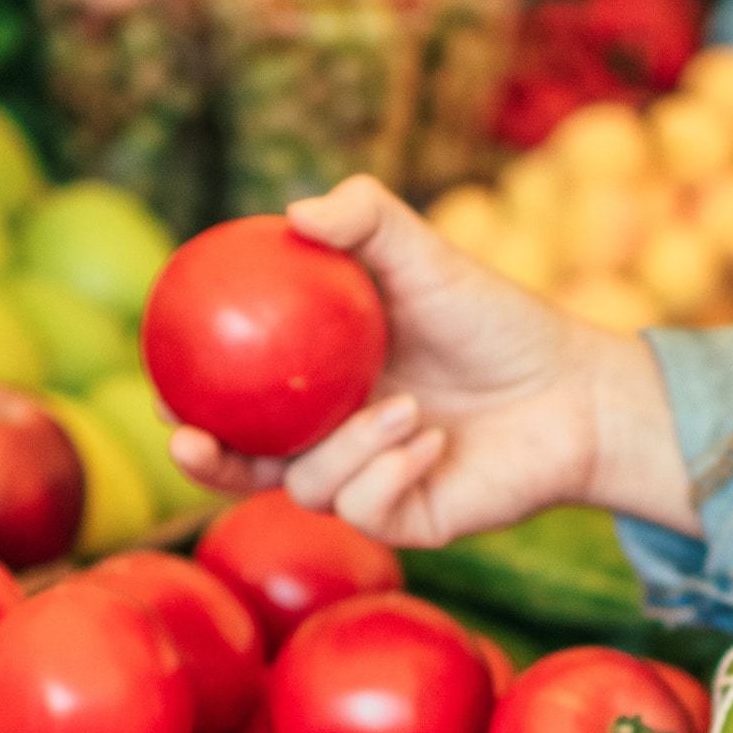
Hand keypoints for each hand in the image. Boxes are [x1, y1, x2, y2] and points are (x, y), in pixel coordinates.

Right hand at [168, 177, 696, 545]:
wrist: (572, 390)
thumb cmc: (493, 320)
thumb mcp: (425, 256)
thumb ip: (366, 220)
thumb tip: (294, 211)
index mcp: (316, 386)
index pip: (234, 400)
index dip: (187, 397)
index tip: (160, 381)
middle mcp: (330, 440)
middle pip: (241, 467)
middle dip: (203, 463)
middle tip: (187, 436)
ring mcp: (365, 485)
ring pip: (305, 488)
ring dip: (346, 449)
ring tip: (407, 408)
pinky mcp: (404, 521)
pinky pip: (363, 511)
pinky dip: (390, 472)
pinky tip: (430, 444)